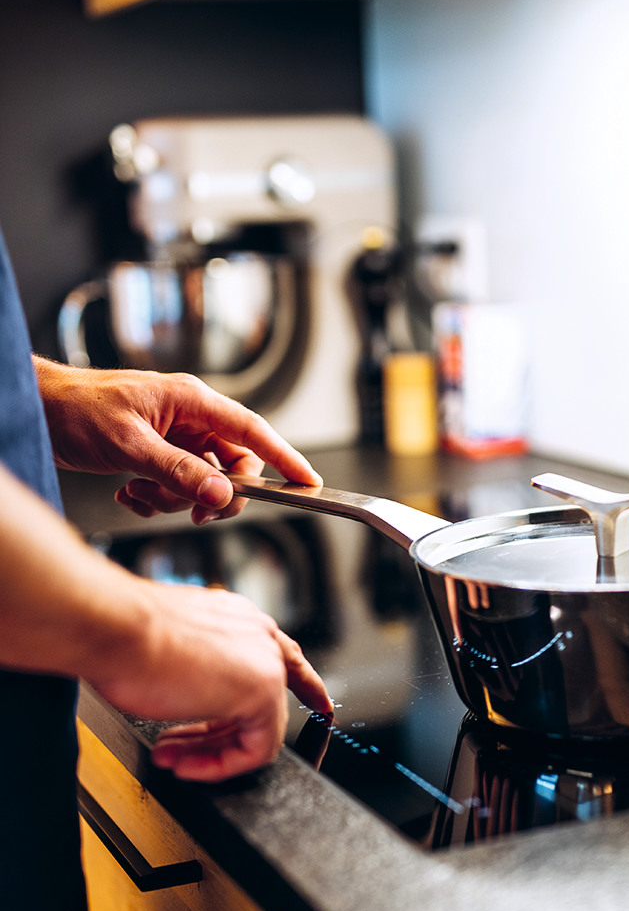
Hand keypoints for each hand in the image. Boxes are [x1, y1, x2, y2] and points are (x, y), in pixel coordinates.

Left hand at [35, 359, 320, 524]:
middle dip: (212, 494)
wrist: (38, 409)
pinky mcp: (159, 453)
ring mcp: (175, 436)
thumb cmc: (76, 409)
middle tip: (192, 509)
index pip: (252, 430)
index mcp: (191, 401)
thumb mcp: (130, 445)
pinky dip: (156, 498)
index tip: (308, 482)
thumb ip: (179, 472)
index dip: (284, 457)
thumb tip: (221, 495)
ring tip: (137, 489)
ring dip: (173, 498)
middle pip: (231, 466)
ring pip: (203, 483)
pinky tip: (129, 490)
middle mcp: (189, 417)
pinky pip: (178, 487)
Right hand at [89, 581, 332, 781]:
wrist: (114, 628)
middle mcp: (256, 634)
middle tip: (181, 754)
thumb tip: (181, 692)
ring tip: (172, 760)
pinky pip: (258, 747)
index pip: (284, 656)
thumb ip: (190, 667)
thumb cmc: (121, 635)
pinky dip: (222, 764)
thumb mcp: (164, 647)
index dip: (305, 686)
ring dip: (210, 752)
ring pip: (258, 727)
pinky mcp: (264, 691)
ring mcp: (264, 661)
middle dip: (217, 738)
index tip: (322, 705)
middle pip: (262, 701)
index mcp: (237, 619)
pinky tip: (188, 764)